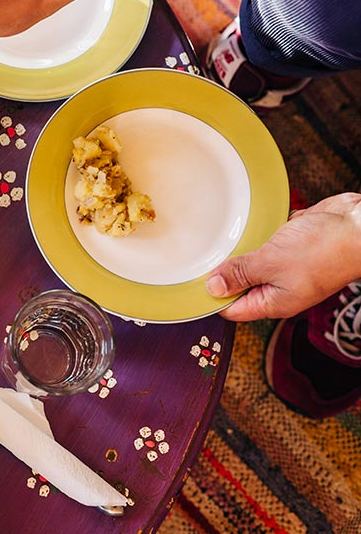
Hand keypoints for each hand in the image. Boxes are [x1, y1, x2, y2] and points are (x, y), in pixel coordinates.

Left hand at [207, 193, 360, 320]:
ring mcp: (287, 265)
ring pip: (252, 261)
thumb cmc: (325, 250)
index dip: (211, 298)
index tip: (189, 285)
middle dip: (223, 271)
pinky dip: (258, 234)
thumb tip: (213, 288)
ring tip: (220, 240)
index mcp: (274, 301)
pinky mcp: (292, 244)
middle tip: (199, 258)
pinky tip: (248, 226)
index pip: (233, 308)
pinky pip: (266, 241)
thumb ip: (240, 274)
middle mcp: (280, 287)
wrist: (358, 225)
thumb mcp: (271, 263)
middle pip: (240, 285)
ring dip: (240, 250)